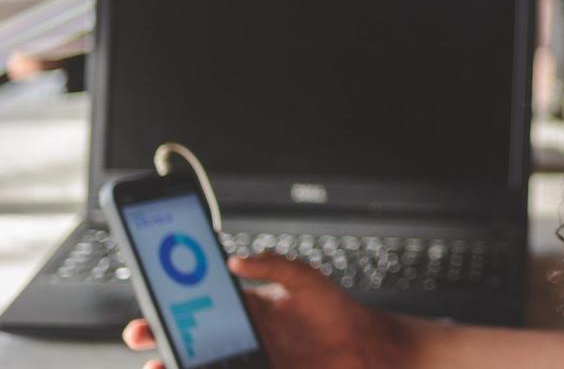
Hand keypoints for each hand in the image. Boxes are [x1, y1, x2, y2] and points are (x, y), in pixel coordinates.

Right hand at [122, 254, 406, 368]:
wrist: (368, 347)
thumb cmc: (337, 310)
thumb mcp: (306, 280)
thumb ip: (274, 266)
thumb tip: (235, 260)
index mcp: (245, 309)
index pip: (196, 309)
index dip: (167, 311)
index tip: (147, 311)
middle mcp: (241, 338)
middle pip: (188, 343)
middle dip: (158, 342)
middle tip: (141, 340)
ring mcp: (250, 361)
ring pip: (202, 367)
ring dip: (178, 367)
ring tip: (160, 367)